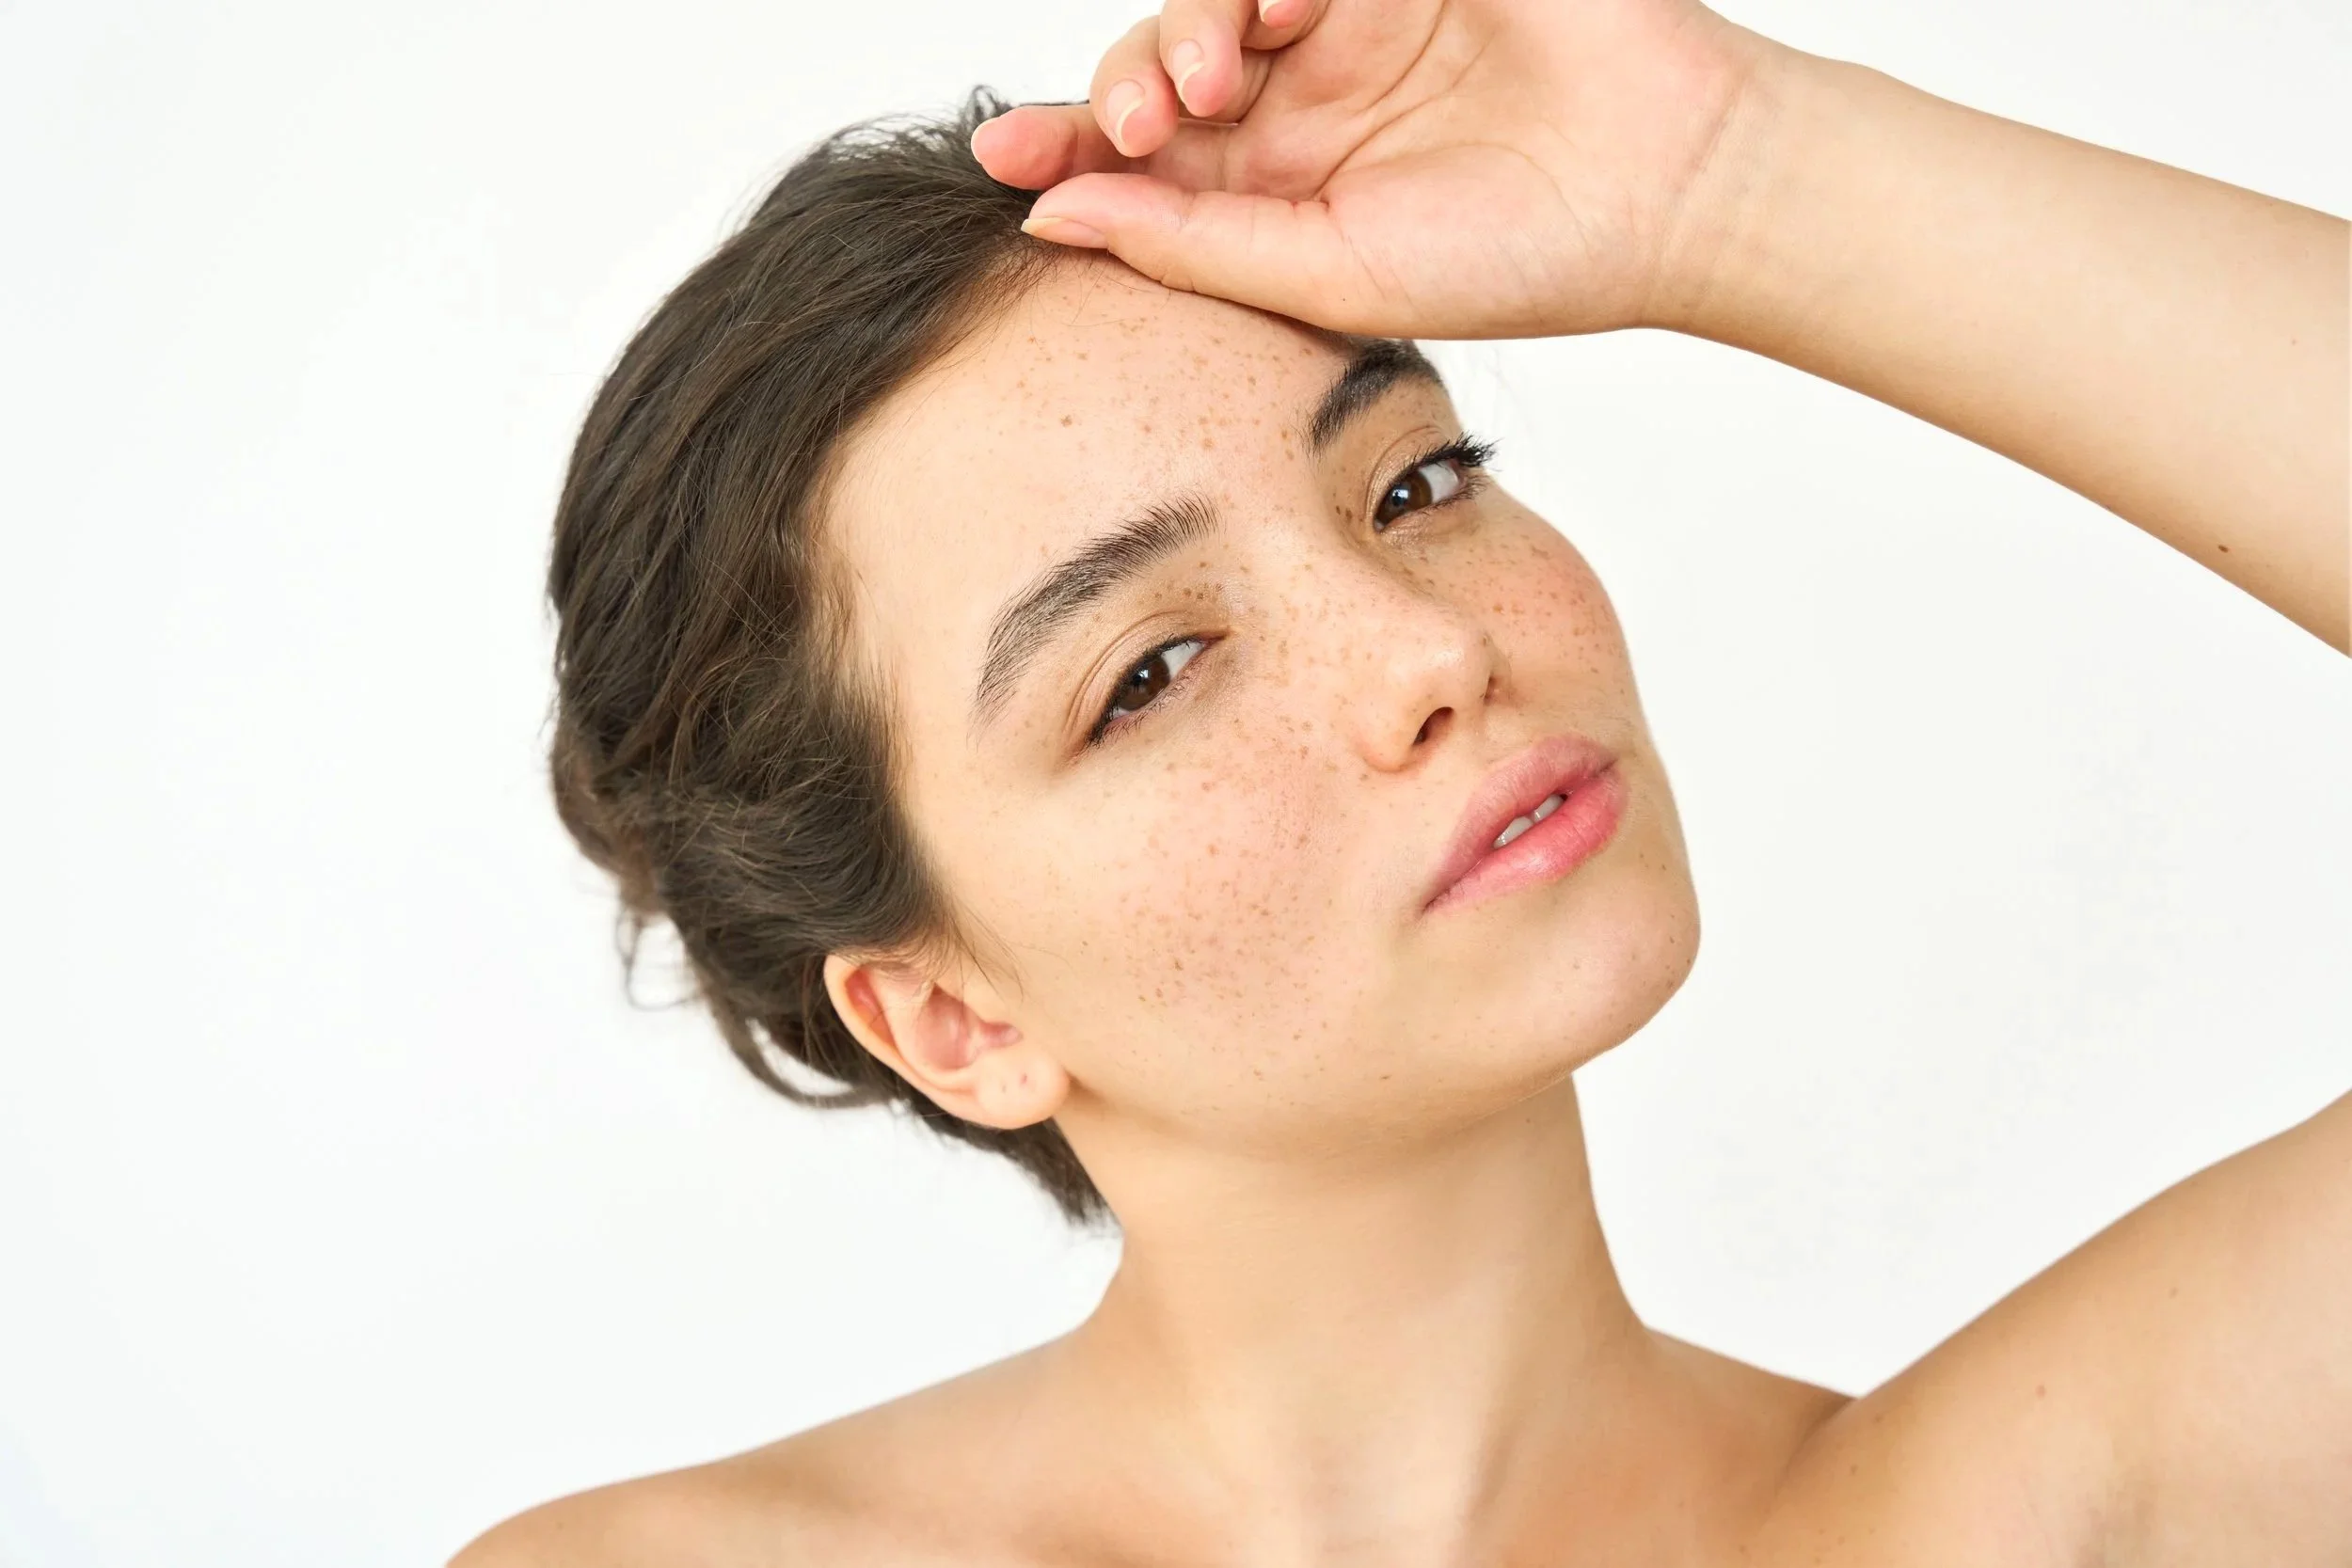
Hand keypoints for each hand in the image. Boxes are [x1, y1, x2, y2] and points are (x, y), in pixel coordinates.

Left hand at [970, 0, 1784, 338]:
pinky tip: (1283, 9)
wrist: (1674, 189)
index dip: (1063, 146)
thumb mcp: (1332, 273)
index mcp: (1277, 187)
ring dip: (1188, 19)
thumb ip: (1194, 243)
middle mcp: (1302, 97)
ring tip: (1217, 70)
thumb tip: (1051, 215)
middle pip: (1161, 64)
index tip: (999, 156)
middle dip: (1123, 85)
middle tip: (1138, 120)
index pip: (1143, 160)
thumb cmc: (1521, 258)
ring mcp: (1354, 16)